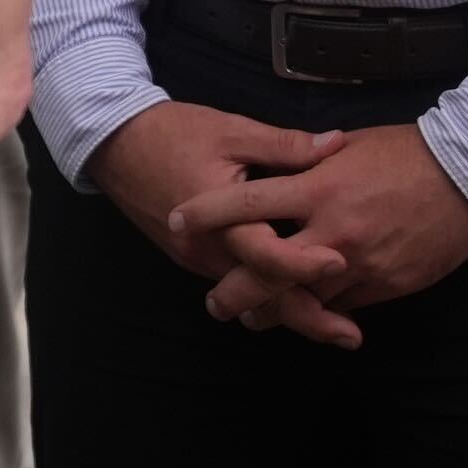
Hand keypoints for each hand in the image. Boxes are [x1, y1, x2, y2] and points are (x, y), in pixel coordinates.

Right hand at [90, 100, 358, 343]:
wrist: (114, 142)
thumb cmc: (174, 132)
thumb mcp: (232, 130)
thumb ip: (284, 145)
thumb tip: (336, 144)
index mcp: (220, 220)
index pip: (265, 253)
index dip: (304, 262)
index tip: (342, 264)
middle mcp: (208, 251)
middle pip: (262, 295)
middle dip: (308, 318)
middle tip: (352, 337)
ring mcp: (199, 259)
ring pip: (251, 295)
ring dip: (291, 310)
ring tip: (336, 326)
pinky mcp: (195, 258)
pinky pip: (237, 282)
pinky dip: (268, 294)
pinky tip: (297, 296)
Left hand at [173, 120, 467, 338]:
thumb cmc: (406, 150)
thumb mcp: (348, 146)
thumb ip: (308, 162)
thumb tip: (278, 167)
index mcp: (317, 187)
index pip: (246, 203)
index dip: (205, 215)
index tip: (176, 221)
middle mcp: (332, 230)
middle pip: (265, 271)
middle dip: (233, 292)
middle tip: (214, 303)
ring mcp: (360, 263)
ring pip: (303, 301)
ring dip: (274, 313)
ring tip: (253, 319)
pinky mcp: (386, 284)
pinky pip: (343, 307)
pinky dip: (321, 312)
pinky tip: (306, 314)